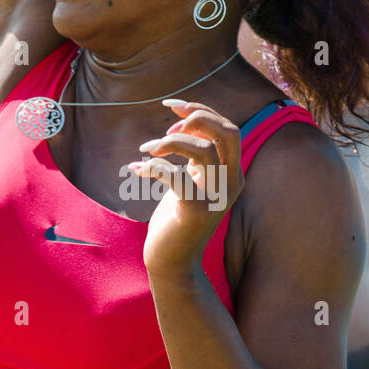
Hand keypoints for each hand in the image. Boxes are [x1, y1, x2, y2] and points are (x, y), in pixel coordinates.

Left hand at [128, 99, 244, 279]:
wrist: (172, 262)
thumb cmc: (177, 218)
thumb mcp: (192, 181)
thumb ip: (197, 155)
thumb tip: (181, 120)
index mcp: (232, 173)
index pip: (228, 128)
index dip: (201, 110)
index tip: (172, 106)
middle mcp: (231, 184)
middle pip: (228, 132)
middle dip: (198, 117)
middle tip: (168, 125)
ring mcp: (215, 199)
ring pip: (202, 150)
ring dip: (169, 141)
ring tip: (146, 149)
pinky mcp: (194, 213)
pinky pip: (175, 176)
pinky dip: (153, 167)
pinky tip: (136, 170)